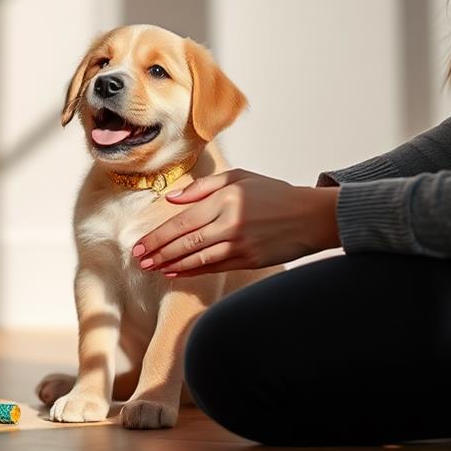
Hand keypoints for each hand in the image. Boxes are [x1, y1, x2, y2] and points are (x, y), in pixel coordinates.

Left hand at [132, 169, 339, 276]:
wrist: (311, 216)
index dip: (158, 236)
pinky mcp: (249, 260)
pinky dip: (192, 271)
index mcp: (225, 199)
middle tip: (139, 260)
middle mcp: (230, 223)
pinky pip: (214, 267)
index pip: (182, 222)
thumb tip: (171, 199)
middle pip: (185, 242)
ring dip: (171, 265)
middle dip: (158, 253)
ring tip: (152, 268)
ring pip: (197, 258)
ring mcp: (240, 244)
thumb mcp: (239, 178)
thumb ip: (202, 188)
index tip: (139, 245)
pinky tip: (176, 272)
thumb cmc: (274, 194)